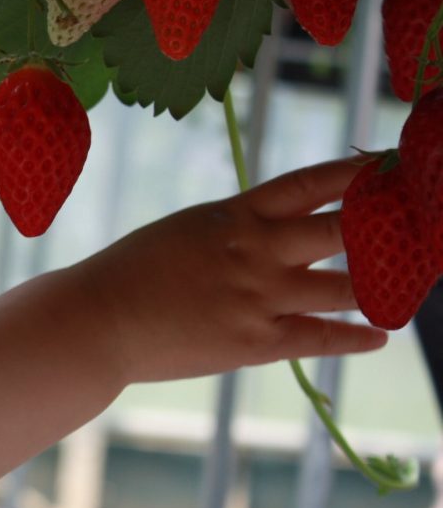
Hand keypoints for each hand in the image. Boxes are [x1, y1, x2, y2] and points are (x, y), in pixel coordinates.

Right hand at [78, 158, 387, 383]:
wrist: (97, 321)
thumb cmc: (127, 274)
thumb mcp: (184, 232)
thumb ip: (232, 230)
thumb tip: (272, 234)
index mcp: (235, 214)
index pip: (311, 184)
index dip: (356, 175)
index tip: (390, 166)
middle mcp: (257, 250)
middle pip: (344, 230)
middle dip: (385, 226)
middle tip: (419, 224)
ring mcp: (259, 297)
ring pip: (345, 287)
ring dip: (381, 285)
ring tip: (407, 285)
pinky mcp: (255, 342)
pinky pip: (321, 338)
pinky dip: (356, 337)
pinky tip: (380, 335)